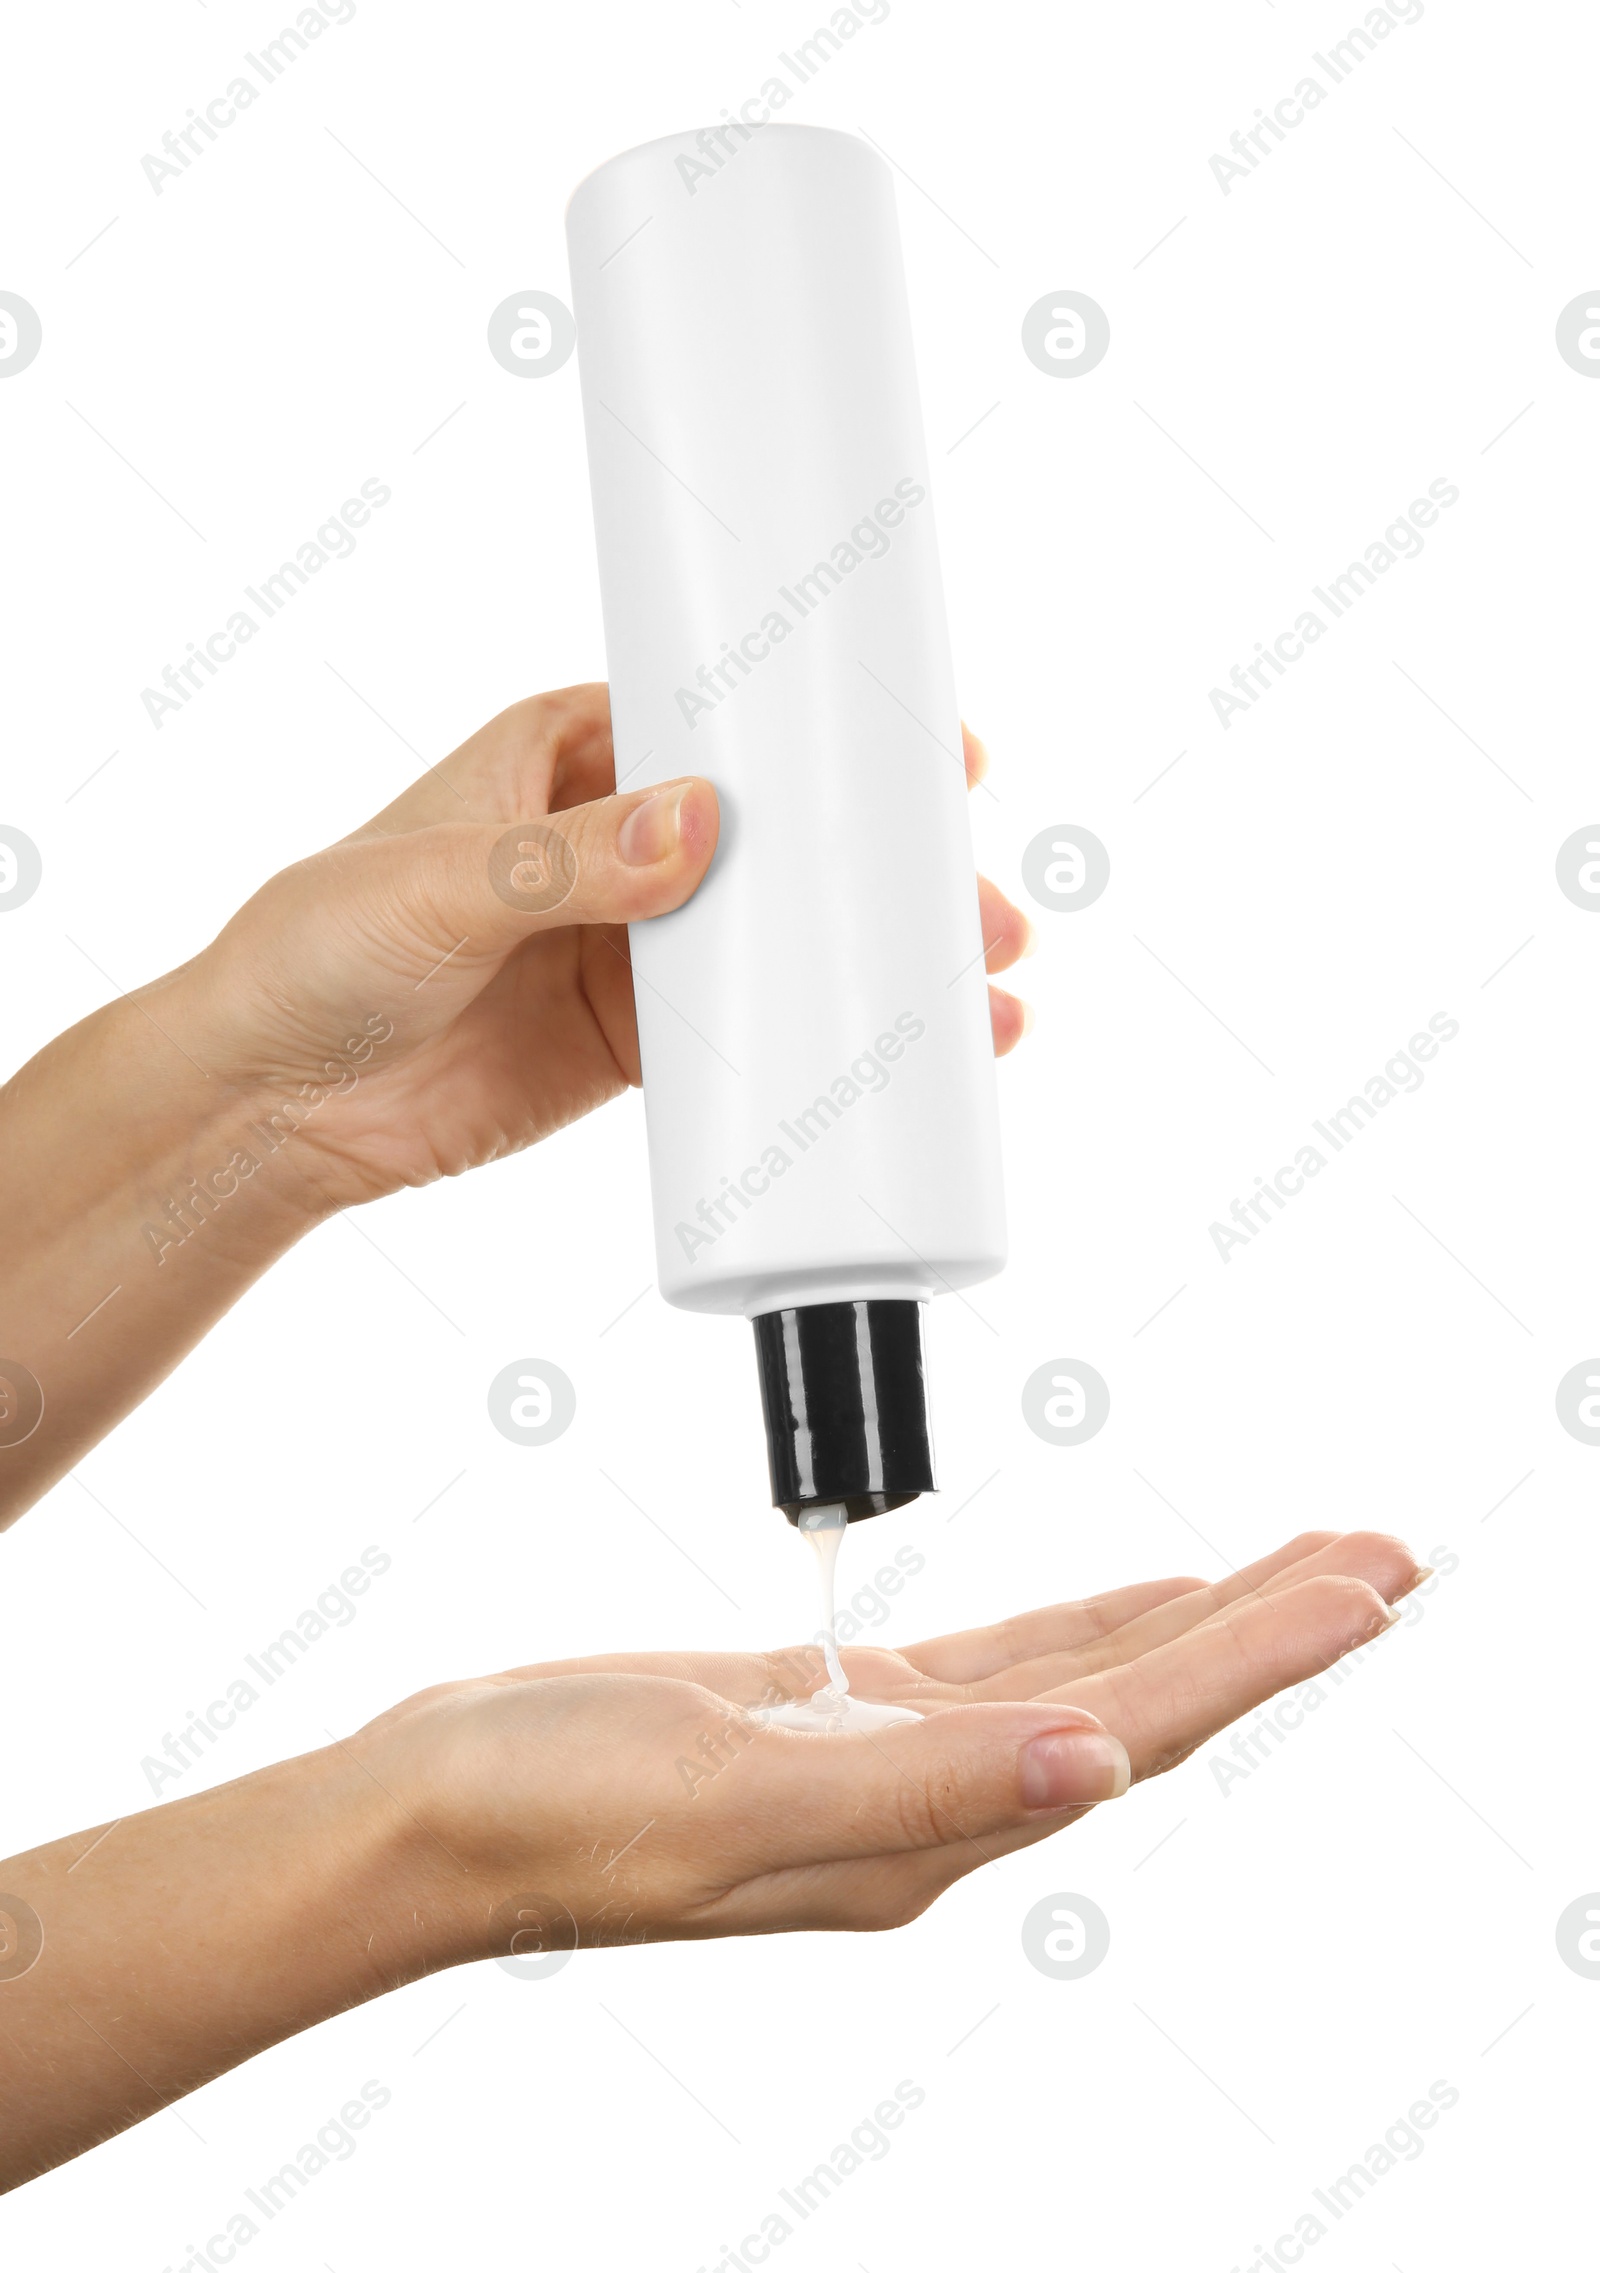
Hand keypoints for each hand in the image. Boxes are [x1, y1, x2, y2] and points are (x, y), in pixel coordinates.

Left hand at [178, 684, 1032, 1212]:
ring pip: (785, 936)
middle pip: (785, 834)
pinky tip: (906, 1053)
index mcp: (570, 753)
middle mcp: (617, 838)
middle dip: (889, 867)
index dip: (836, 732)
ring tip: (980, 994)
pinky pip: (751, 1034)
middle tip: (984, 905)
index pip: (726, 719)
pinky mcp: (634, 1040)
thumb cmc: (316, 950)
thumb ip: (566, 863)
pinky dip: (826, 1042)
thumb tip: (699, 826)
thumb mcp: (439, 888)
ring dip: (879, 961)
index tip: (940, 753)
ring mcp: (634, 943)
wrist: (268, 1105)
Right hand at [368, 1525, 1421, 1949]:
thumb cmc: (554, 1811)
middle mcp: (938, 1804)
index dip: (1262, 1652)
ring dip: (1203, 1617)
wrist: (436, 1813)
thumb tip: (1096, 1768)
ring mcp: (892, 1758)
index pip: (1141, 1724)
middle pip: (1147, 1699)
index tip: (1371, 1588)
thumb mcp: (732, 1796)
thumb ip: (918, 1787)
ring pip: (1089, 1674)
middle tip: (1388, 1556)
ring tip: (1305, 1569)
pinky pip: (1005, 1659)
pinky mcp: (837, 1712)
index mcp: (932, 1831)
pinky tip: (1144, 1598)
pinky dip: (1091, 1621)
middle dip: (1273, 1625)